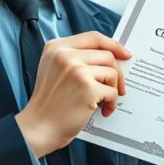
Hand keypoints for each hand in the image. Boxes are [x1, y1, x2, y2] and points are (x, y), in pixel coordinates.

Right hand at [15, 31, 130, 157]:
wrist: (38, 127)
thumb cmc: (50, 102)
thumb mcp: (54, 69)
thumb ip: (75, 58)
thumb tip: (111, 56)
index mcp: (56, 47)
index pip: (93, 37)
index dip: (113, 44)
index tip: (124, 54)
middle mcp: (64, 55)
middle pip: (107, 55)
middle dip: (117, 72)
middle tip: (119, 88)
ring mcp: (76, 70)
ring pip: (111, 72)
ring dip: (113, 89)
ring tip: (105, 102)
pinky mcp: (87, 88)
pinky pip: (112, 92)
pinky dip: (112, 103)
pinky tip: (102, 111)